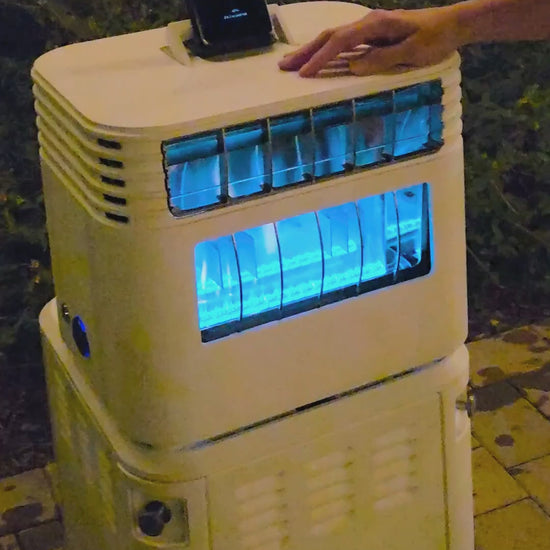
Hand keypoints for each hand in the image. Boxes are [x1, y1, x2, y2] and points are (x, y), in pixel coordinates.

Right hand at [278, 7, 462, 76]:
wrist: (452, 25)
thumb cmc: (435, 39)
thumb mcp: (413, 52)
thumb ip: (383, 58)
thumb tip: (353, 67)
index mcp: (376, 24)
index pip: (340, 42)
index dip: (321, 58)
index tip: (304, 73)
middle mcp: (368, 23)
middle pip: (330, 36)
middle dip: (306, 52)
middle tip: (284, 67)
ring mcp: (369, 29)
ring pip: (334, 39)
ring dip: (312, 52)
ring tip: (293, 65)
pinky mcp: (372, 36)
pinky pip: (344, 45)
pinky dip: (327, 53)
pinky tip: (317, 61)